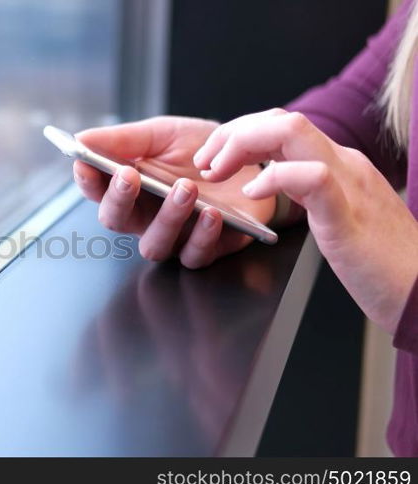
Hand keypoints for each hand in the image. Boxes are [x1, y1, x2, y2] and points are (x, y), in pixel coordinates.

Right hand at [74, 117, 275, 267]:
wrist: (247, 159)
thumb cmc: (198, 149)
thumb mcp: (162, 134)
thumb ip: (123, 139)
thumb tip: (81, 138)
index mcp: (128, 188)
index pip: (95, 190)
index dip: (86, 180)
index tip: (85, 163)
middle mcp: (143, 216)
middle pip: (115, 221)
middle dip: (119, 200)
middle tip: (130, 176)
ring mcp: (172, 235)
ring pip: (154, 245)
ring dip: (166, 218)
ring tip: (185, 189)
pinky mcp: (205, 248)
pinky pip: (194, 256)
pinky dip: (202, 237)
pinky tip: (212, 213)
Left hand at [193, 108, 417, 332]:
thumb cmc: (381, 263)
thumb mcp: (338, 216)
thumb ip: (310, 194)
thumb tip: (271, 186)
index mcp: (338, 165)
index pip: (283, 126)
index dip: (240, 133)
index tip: (212, 159)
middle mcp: (343, 164)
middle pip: (280, 120)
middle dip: (232, 133)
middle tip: (203, 163)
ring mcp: (349, 184)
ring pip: (292, 132)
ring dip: (241, 144)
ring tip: (216, 170)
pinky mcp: (349, 215)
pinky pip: (311, 178)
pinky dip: (273, 178)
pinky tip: (250, 194)